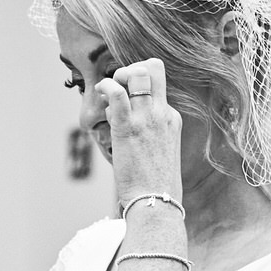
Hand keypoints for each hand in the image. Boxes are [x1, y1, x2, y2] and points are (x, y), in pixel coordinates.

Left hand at [100, 59, 183, 201]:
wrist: (157, 203)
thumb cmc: (155, 185)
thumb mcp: (160, 152)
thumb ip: (148, 135)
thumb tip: (124, 127)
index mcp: (170, 119)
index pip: (157, 85)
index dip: (137, 86)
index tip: (125, 100)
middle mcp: (162, 113)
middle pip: (154, 68)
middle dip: (132, 67)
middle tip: (118, 85)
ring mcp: (147, 118)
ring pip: (137, 73)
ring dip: (117, 75)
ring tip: (107, 93)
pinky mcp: (129, 128)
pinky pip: (116, 93)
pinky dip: (105, 86)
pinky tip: (100, 95)